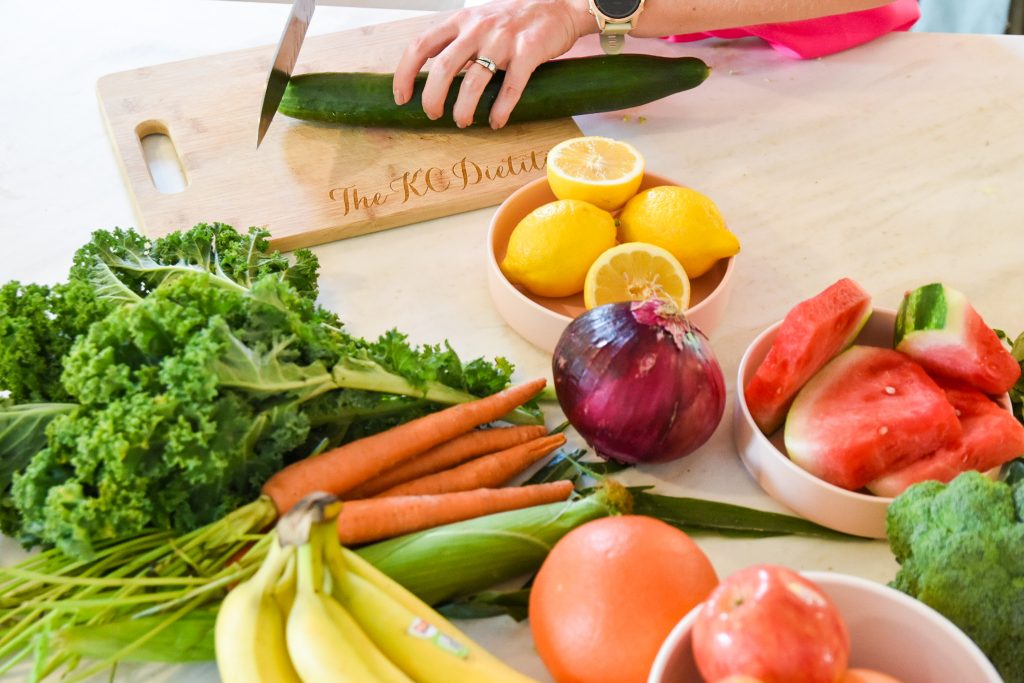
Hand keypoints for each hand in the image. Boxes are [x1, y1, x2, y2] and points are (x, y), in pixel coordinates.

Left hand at [393, 0, 592, 128]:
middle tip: (434, 115)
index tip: (402, 97)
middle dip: (433, 98)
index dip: (405, 74)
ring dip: (464, 109)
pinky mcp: (529, 51)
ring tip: (463, 122)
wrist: (558, 5)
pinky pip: (510, 87)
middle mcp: (478, 28)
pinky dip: (500, 110)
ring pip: (474, 81)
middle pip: (443, 68)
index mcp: (460, 21)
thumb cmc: (513, 19)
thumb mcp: (477, 21)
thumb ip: (457, 43)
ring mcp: (503, 40)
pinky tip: (496, 122)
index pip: (420, 46)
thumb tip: (435, 78)